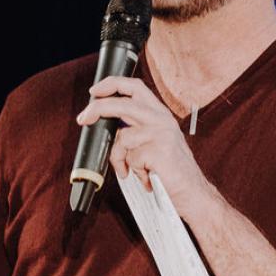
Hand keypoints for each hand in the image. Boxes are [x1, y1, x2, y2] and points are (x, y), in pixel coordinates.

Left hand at [75, 76, 215, 218]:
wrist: (192, 191)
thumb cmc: (170, 169)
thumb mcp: (155, 141)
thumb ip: (135, 128)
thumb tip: (105, 125)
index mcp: (160, 113)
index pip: (135, 87)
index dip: (112, 84)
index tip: (95, 92)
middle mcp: (161, 119)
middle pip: (122, 104)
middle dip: (97, 109)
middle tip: (83, 119)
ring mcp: (160, 133)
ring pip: (122, 138)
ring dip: (120, 159)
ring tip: (132, 169)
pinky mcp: (157, 150)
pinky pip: (130, 159)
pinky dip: (134, 171)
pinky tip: (146, 177)